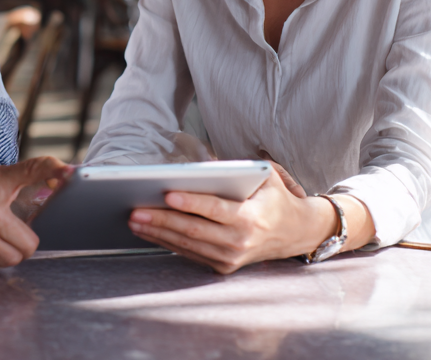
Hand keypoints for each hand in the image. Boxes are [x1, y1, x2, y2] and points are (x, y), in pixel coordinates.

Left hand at [127, 161, 372, 274]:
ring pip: (187, 245)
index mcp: (251, 217)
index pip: (215, 209)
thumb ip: (236, 168)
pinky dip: (167, 242)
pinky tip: (149, 231)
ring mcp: (231, 258)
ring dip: (157, 233)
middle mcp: (240, 242)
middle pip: (194, 230)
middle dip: (161, 220)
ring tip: (134, 220)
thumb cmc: (274, 197)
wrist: (295, 232)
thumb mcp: (265, 175)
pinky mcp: (223, 266)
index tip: (166, 194)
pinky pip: (190, 254)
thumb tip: (200, 165)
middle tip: (135, 209)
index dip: (190, 203)